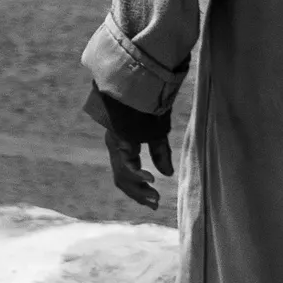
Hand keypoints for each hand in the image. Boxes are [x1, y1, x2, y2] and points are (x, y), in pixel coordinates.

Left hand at [90, 94, 173, 208]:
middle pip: (121, 179)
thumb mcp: (157, 132)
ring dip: (138, 188)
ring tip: (155, 196)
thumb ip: (160, 153)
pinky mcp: (119, 135)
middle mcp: (116, 146)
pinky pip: (124, 160)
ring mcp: (115, 141)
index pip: (126, 175)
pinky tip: (149, 178)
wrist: (139, 79)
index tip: (155, 202)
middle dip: (138, 194)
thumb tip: (167, 175)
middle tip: (155, 203)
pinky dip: (136, 172)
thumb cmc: (147, 104)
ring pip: (121, 174)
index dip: (139, 190)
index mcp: (123, 146)